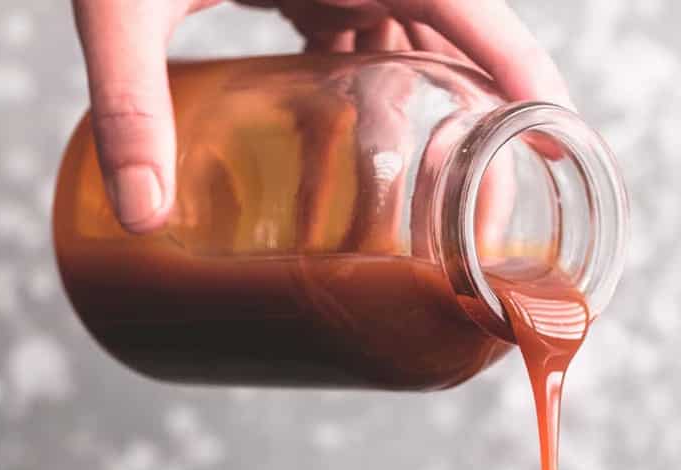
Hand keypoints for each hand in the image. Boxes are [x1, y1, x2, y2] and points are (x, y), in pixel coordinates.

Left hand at [72, 0, 569, 230]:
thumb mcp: (120, 0)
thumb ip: (129, 99)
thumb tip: (141, 218)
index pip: (470, 11)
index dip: (523, 78)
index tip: (560, 144)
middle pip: (451, 48)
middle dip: (475, 139)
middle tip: (481, 235)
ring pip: (407, 54)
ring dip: (419, 135)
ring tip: (424, 231)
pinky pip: (357, 46)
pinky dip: (363, 112)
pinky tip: (350, 181)